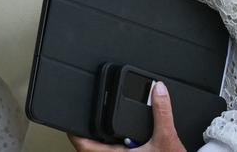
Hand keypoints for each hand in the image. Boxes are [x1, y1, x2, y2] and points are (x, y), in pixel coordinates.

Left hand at [68, 82, 185, 151]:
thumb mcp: (167, 138)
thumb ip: (161, 113)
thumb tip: (158, 90)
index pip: (84, 147)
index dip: (74, 133)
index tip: (69, 122)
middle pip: (92, 147)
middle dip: (90, 133)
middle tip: (85, 118)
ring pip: (105, 150)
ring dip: (104, 138)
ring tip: (105, 124)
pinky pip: (117, 151)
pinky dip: (116, 142)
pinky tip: (125, 135)